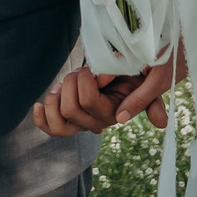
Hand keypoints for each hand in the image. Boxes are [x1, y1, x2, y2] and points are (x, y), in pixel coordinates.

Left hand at [30, 59, 177, 135]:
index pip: (88, 100)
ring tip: (64, 84)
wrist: (121, 72)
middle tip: (81, 72)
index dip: (85, 79)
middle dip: (71, 82)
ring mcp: (81, 123)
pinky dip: (41, 118)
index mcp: (113, 114)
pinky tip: (37, 105)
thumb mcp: (147, 81)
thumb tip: (160, 124)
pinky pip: (50, 128)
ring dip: (56, 96)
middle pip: (70, 108)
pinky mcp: (68, 120)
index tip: (95, 68)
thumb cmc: (134, 73)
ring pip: (59, 121)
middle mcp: (96, 123)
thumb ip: (151, 100)